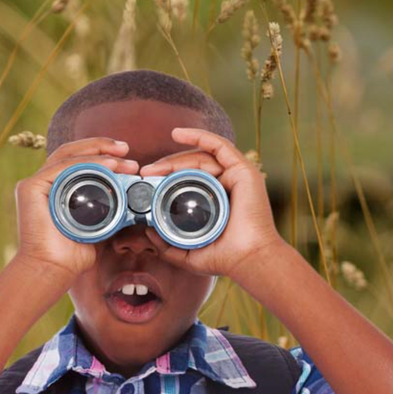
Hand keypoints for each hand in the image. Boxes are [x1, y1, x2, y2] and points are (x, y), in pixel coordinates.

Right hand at [14, 137, 139, 279]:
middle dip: (102, 147)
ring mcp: (36, 183)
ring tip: (122, 155)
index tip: (128, 160)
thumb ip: (111, 213)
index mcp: (58, 189)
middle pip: (74, 154)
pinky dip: (86, 162)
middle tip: (127, 150)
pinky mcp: (31, 187)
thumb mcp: (100, 228)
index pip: (80, 162)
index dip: (103, 155)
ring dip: (98, 152)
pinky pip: (62, 167)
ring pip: (69, 156)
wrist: (53, 270)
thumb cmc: (73, 255)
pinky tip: (108, 164)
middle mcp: (45, 183)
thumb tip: (134, 201)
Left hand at [138, 127, 285, 280]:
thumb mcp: (187, 254)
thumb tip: (147, 232)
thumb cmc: (224, 258)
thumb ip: (167, 246)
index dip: (166, 178)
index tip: (147, 181)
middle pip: (192, 167)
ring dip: (175, 158)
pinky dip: (198, 136)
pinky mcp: (242, 169)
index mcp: (215, 202)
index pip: (188, 181)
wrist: (247, 259)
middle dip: (166, 167)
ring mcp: (234, 176)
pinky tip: (177, 134)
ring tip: (155, 167)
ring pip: (201, 157)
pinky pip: (218, 145)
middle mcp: (225, 186)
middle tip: (145, 173)